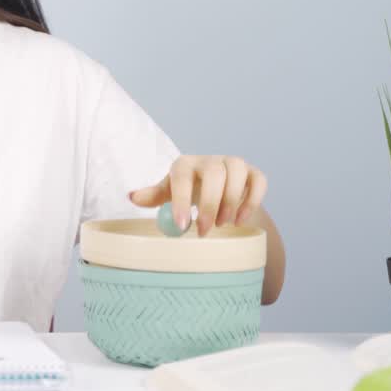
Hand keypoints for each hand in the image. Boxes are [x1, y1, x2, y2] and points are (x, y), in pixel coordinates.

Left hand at [128, 155, 267, 236]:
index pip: (182, 177)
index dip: (181, 201)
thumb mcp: (168, 193)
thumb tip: (132, 196)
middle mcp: (210, 160)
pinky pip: (259, 181)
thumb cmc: (187, 193)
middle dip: (209, 205)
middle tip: (204, 230)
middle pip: (214, 174)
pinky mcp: (253, 172)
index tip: (181, 226)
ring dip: (231, 203)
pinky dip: (252, 201)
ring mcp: (234, 163)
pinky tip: (241, 220)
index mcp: (185, 164)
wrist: (216, 193)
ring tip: (222, 224)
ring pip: (237, 175)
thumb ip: (152, 195)